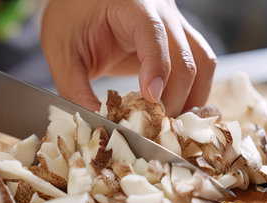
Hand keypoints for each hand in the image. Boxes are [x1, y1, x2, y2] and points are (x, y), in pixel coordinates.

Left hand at [41, 0, 216, 116]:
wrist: (81, 3)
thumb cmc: (70, 20)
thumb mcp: (63, 54)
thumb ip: (75, 90)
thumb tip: (99, 125)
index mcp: (132, 6)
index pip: (154, 34)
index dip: (157, 69)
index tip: (150, 100)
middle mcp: (161, 12)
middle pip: (186, 56)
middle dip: (174, 97)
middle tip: (154, 126)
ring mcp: (174, 25)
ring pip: (203, 62)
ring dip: (192, 97)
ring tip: (168, 124)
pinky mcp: (176, 41)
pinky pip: (198, 66)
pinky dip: (191, 92)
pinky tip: (173, 110)